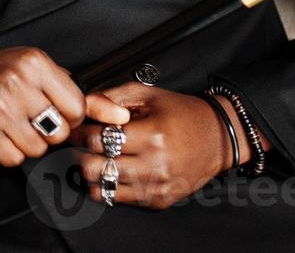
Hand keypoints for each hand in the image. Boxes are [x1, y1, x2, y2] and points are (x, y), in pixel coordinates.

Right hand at [0, 47, 104, 167]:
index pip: (76, 107)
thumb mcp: (39, 70)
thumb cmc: (0, 72)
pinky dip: (11, 151)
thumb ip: (79, 92)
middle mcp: (15, 84)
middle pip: (58, 132)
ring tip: (16, 124)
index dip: (70, 116)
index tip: (57, 110)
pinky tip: (2, 133)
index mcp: (33, 64)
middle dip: (51, 131)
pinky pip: (14, 159)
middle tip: (34, 118)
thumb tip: (119, 116)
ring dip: (30, 142)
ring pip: (38, 149)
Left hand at [72, 83, 261, 208]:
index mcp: (152, 135)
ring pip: (103, 187)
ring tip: (95, 158)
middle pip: (94, 167)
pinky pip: (119, 199)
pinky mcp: (158, 201)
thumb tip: (85, 104)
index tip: (76, 128)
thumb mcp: (149, 94)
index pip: (97, 138)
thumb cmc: (182, 113)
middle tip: (82, 145)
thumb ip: (114, 96)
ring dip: (93, 172)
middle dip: (82, 154)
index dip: (80, 132)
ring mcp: (156, 186)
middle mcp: (155, 165)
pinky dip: (109, 186)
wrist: (218, 138)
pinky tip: (113, 171)